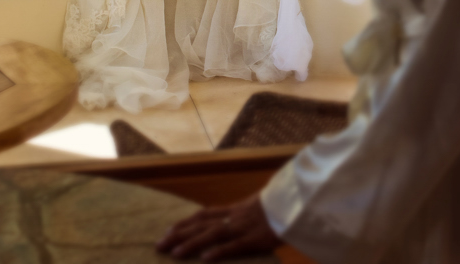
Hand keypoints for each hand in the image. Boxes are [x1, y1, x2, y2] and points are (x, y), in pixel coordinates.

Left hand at [156, 195, 281, 260]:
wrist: (300, 201)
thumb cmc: (283, 205)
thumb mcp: (261, 206)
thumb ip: (247, 213)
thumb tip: (236, 218)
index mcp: (236, 209)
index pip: (205, 214)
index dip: (186, 222)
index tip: (169, 230)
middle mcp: (236, 217)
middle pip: (202, 224)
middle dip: (179, 235)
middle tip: (159, 245)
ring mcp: (245, 228)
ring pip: (213, 234)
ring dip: (191, 244)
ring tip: (174, 254)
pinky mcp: (257, 239)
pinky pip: (235, 245)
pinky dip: (219, 252)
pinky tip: (204, 259)